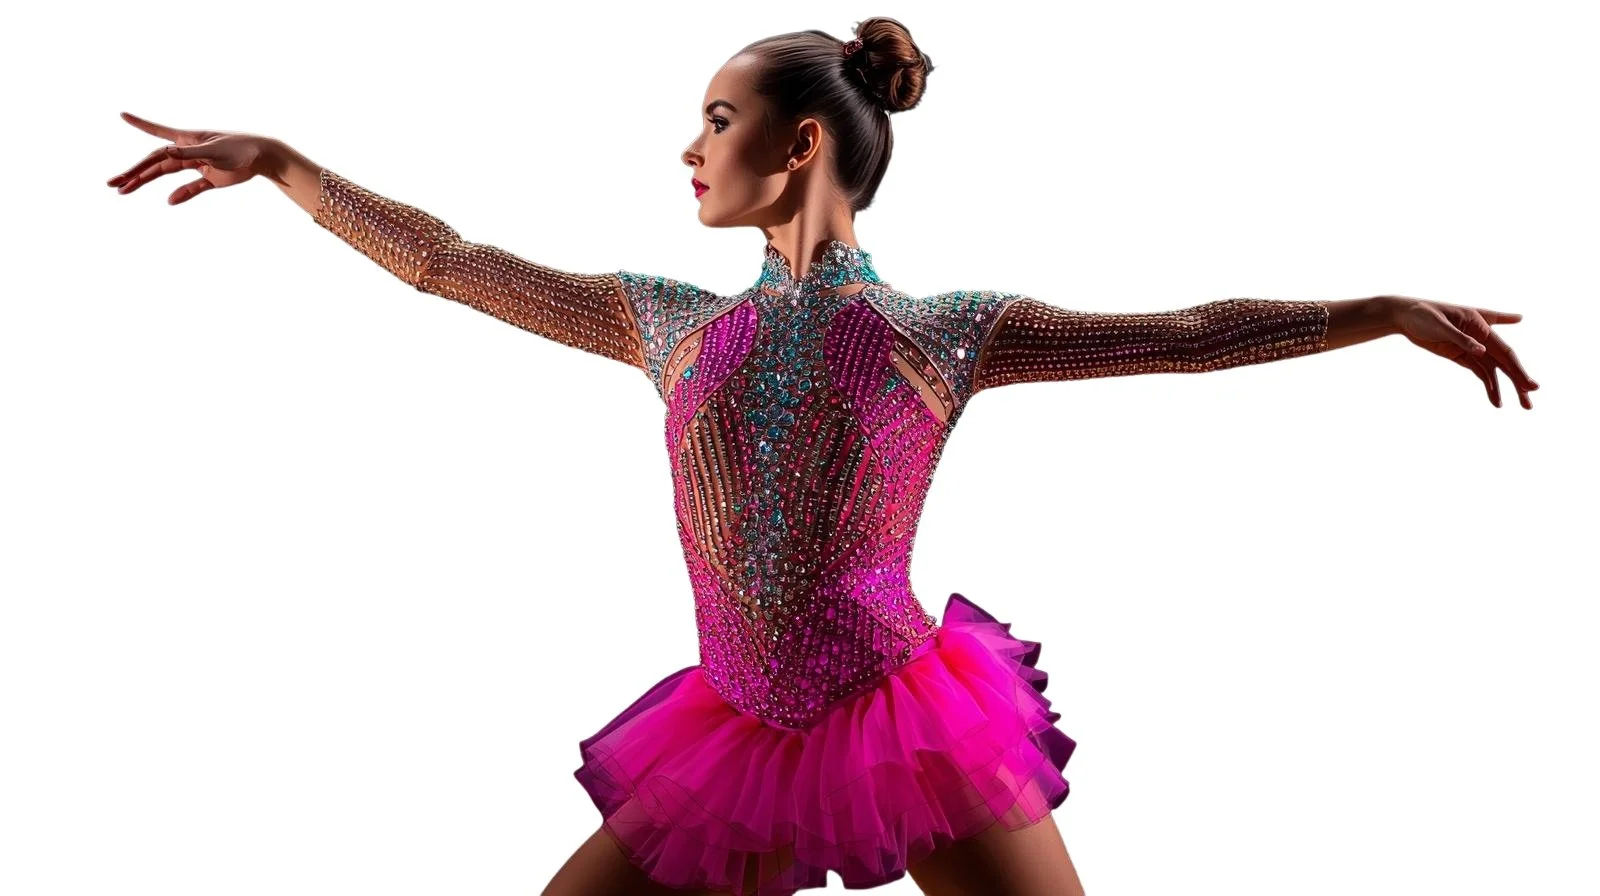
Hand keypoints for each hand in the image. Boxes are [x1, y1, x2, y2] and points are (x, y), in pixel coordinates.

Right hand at [105, 112, 279, 204]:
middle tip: (113, 183)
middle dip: (134, 171)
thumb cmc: (240, 148)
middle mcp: (188, 151)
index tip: (122, 114)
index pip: (158, 132)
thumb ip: (189, 153)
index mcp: (187, 139)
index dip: (140, 124)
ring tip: (126, 190)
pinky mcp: (211, 178)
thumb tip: (165, 154)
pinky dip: (182, 194)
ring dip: (146, 182)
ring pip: (166, 174)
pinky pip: (192, 187)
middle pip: (155, 161)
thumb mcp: (214, 150)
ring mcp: (198, 165)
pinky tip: (170, 201)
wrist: (264, 157)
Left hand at [1383, 295, 1539, 408]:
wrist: (1405, 316)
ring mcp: (1472, 347)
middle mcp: (1481, 336)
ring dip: (1505, 388)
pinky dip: (1489, 385)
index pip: (1505, 351)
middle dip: (1519, 382)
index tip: (1531, 386)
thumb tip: (1482, 352)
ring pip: (1494, 370)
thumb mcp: (1440, 325)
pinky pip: (1479, 371)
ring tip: (1521, 407)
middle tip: (1529, 403)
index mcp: (1481, 324)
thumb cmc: (1423, 314)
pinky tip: (1496, 400)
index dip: (1519, 370)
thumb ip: (1461, 339)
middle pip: (1504, 362)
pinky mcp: (1461, 355)